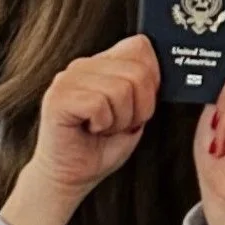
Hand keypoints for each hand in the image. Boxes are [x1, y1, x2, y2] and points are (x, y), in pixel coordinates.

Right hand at [2, 35, 160, 224]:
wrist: (70, 178)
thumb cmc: (100, 148)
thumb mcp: (136, 114)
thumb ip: (147, 88)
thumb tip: (167, 73)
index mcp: (103, 63)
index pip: (140, 47)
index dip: (150, 80)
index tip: (138, 107)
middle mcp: (84, 65)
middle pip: (137, 72)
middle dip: (139, 108)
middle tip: (119, 124)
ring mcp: (68, 79)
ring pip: (120, 89)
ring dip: (119, 119)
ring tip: (102, 128)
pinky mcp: (57, 98)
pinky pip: (99, 104)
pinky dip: (102, 124)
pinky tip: (90, 130)